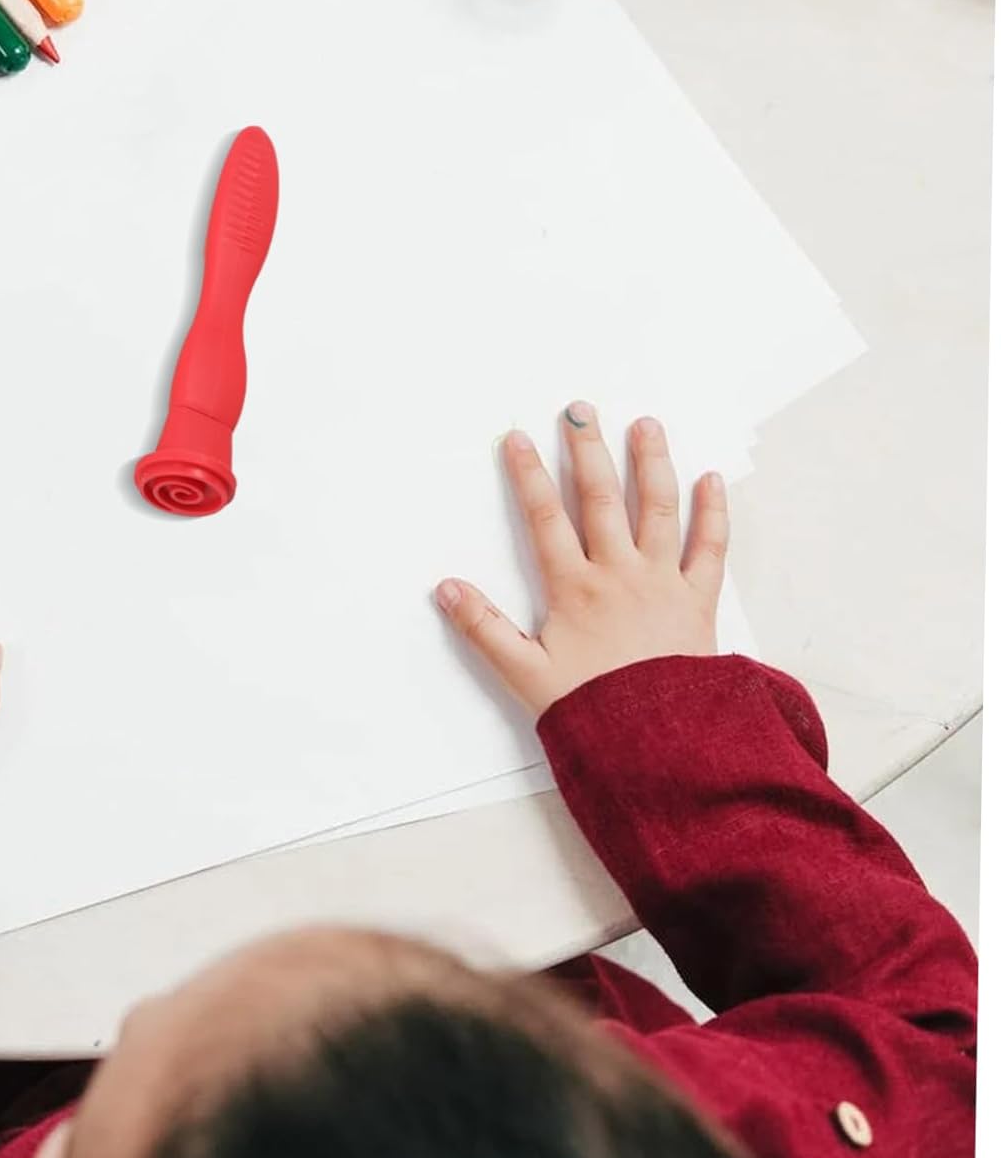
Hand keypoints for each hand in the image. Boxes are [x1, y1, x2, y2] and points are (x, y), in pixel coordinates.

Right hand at [436, 402, 726, 716]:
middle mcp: (619, 574)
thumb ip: (483, 628)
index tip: (518, 438)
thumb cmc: (593, 711)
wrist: (662, 746)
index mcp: (574, 588)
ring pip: (657, 509)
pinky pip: (710, 548)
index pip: (545, 518)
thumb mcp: (524, 674)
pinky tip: (710, 480)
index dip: (528, 476)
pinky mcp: (700, 600)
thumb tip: (444, 588)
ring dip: (651, 463)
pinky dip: (712, 512)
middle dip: (587, 451)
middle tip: (580, 410)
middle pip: (600, 499)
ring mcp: (663, 583)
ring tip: (645, 424)